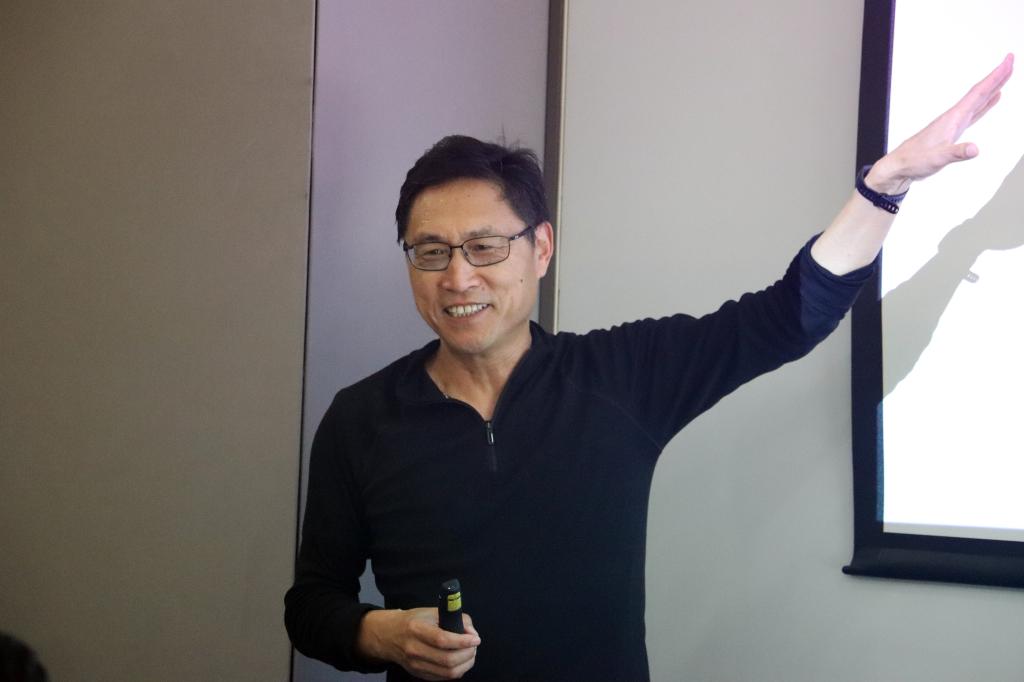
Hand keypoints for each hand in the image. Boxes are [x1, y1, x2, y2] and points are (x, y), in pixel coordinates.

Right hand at [357, 607, 480, 679]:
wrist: (389, 635)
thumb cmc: (412, 621)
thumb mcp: (430, 612)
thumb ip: (453, 618)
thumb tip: (471, 632)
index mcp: (416, 629)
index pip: (442, 640)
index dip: (462, 641)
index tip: (475, 639)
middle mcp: (414, 649)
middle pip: (447, 660)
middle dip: (468, 654)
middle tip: (474, 646)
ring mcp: (415, 664)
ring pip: (447, 672)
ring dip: (465, 664)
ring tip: (470, 654)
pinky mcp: (418, 674)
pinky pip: (442, 678)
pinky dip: (456, 671)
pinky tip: (460, 662)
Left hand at [868, 54, 1014, 193]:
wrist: (899, 166)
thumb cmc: (914, 161)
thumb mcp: (937, 159)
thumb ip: (956, 153)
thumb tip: (974, 149)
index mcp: (952, 119)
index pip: (978, 93)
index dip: (995, 77)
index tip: (1008, 61)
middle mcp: (954, 117)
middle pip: (979, 92)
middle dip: (997, 77)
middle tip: (1011, 61)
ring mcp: (953, 123)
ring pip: (977, 101)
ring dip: (992, 88)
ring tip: (1005, 76)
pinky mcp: (952, 131)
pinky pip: (973, 112)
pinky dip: (985, 104)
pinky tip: (992, 100)